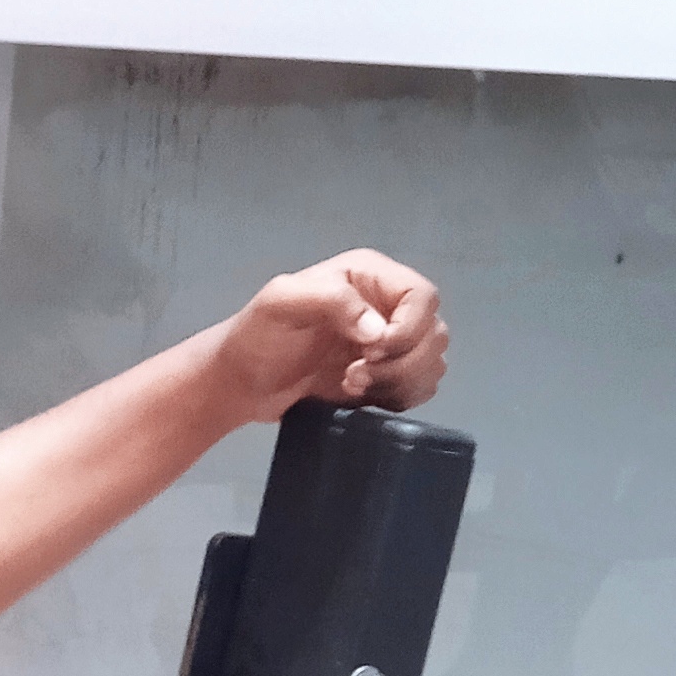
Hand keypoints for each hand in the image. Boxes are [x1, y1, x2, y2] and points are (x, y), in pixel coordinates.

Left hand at [215, 251, 447, 425]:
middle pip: (434, 333)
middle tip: (354, 374)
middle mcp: (387, 306)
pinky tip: (361, 397)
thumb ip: (331, 300)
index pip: (422, 296)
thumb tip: (378, 330)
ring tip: (352, 384)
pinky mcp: (386, 377)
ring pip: (431, 363)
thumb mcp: (281, 303)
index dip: (408, 327)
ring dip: (399, 382)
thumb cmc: (256, 336)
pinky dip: (399, 397)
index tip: (372, 351)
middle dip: (400, 362)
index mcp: (370, 277)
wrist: (241, 382)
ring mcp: (390, 343)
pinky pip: (419, 388)